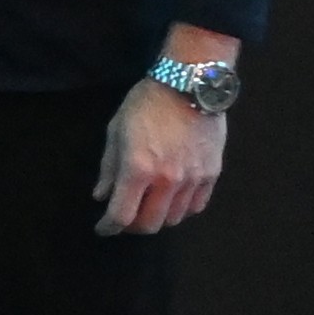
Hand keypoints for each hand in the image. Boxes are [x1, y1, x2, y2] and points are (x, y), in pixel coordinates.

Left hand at [94, 78, 224, 235]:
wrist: (189, 86)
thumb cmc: (146, 104)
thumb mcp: (116, 132)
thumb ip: (108, 168)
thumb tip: (101, 196)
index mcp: (138, 169)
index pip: (122, 215)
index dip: (108, 227)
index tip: (103, 228)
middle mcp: (167, 180)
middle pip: (150, 224)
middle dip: (132, 226)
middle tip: (124, 217)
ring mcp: (193, 179)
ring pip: (174, 219)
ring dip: (157, 217)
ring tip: (147, 205)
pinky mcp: (212, 174)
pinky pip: (196, 206)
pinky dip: (181, 209)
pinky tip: (171, 199)